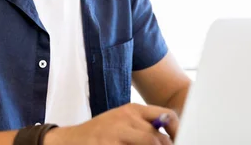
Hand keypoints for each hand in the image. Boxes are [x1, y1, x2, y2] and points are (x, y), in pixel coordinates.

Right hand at [44, 103, 178, 144]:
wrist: (70, 141)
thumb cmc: (100, 133)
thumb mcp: (122, 122)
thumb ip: (144, 126)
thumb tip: (170, 137)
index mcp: (132, 109)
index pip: (167, 116)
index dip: (178, 131)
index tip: (180, 141)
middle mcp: (126, 118)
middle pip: (158, 138)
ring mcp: (116, 133)